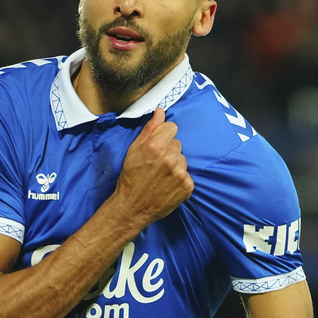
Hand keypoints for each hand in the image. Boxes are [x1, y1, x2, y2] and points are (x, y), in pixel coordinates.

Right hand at [112, 108, 191, 225]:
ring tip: (162, 176)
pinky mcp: (187, 186)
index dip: (164, 136)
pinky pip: (187, 175)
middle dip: (169, 151)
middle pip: (177, 144)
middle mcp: (169, 158)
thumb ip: (150, 128)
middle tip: (156, 165)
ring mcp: (180, 173)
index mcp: (155, 146)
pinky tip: (168, 185)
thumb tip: (160, 111)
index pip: (172, 128)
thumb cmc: (131, 177)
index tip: (157, 146)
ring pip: (183, 159)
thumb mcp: (134, 150)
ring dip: (175, 165)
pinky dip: (180, 179)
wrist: (133, 207)